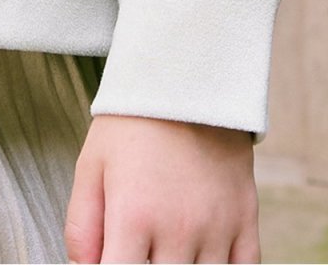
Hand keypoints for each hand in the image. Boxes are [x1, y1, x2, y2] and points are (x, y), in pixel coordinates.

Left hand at [63, 112, 260, 262]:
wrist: (187, 80)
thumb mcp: (92, 164)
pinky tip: (203, 255)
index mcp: (133, 216)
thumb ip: (82, 225)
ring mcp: (216, 228)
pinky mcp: (246, 221)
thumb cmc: (132, 124)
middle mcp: (178, 229)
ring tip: (167, 247)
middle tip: (141, 246)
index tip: (116, 257)